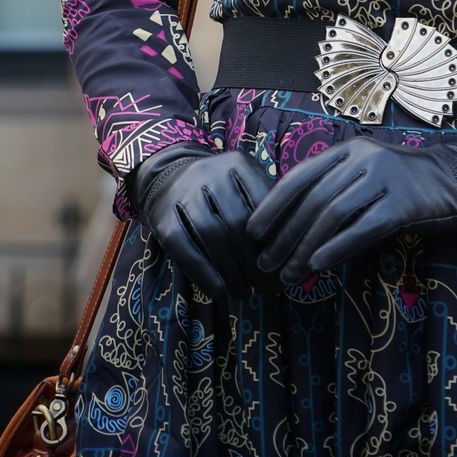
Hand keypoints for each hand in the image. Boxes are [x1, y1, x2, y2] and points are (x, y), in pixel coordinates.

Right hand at [125, 141, 276, 299]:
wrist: (166, 176)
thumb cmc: (219, 187)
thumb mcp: (244, 182)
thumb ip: (265, 204)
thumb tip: (292, 242)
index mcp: (237, 164)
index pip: (262, 201)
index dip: (275, 235)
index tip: (284, 261)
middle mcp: (210, 174)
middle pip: (237, 222)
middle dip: (255, 260)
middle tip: (269, 286)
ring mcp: (184, 195)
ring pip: (212, 235)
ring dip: (232, 270)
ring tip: (247, 292)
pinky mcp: (163, 218)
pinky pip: (184, 248)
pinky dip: (202, 272)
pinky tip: (218, 291)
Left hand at [245, 133, 456, 285]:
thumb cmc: (403, 186)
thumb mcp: (365, 181)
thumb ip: (334, 195)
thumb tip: (290, 232)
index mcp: (348, 151)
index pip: (300, 176)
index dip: (273, 204)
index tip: (252, 232)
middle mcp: (363, 159)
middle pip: (314, 200)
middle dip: (285, 235)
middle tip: (266, 264)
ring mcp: (385, 178)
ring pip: (333, 214)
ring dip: (305, 248)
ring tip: (288, 274)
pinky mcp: (404, 203)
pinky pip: (363, 228)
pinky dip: (337, 248)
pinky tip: (319, 266)